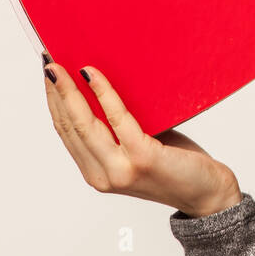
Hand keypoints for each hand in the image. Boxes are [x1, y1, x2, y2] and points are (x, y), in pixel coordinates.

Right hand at [42, 55, 241, 217]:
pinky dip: (102, 93)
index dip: (53, 102)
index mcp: (97, 174)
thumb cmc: (177, 165)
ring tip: (58, 65)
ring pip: (84, 123)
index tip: (48, 74)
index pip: (67, 133)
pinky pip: (116, 118)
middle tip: (47, 61)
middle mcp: (103, 175)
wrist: (208, 194)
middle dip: (55, 91)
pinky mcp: (142, 157)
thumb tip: (105, 84)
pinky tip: (92, 74)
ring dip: (68, 91)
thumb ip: (120, 128)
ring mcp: (121, 169)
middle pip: (69, 126)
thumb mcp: (140, 146)